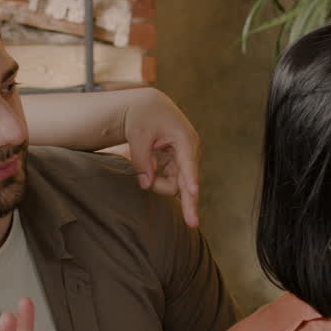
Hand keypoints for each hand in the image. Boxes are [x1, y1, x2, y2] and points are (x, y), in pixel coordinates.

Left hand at [123, 88, 201, 226]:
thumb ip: (141, 159)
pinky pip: (171, 180)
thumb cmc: (142, 116)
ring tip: (137, 166)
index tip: (193, 192)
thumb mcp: (137, 134)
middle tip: (193, 224)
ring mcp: (184, 158)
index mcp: (184, 138)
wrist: (145, 106)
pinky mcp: (177, 163)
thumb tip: (146, 184)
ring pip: (177, 183)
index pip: (188, 163)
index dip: (190, 179)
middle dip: (186, 201)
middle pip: (188, 181)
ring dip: (158, 185)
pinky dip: (158, 181)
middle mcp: (189, 150)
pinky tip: (147, 174)